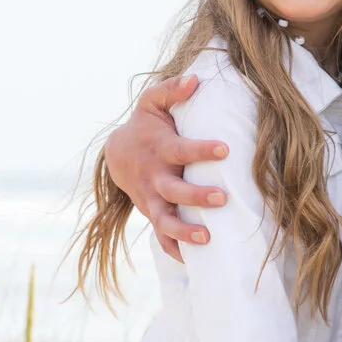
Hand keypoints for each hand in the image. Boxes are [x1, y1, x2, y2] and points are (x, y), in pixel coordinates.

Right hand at [102, 74, 227, 260]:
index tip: (224, 148)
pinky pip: (161, 239)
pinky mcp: (152, 214)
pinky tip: (194, 262)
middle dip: (196, 196)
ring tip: (207, 237)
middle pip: (174, 191)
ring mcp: (152, 200)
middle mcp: (155, 178)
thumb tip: (197, 79)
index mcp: (160, 150)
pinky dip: (174, 251)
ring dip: (184, 231)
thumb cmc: (146, 125)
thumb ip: (172, 89)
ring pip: (165, 220)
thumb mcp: (153, 102)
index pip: (183, 150)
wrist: (116, 154)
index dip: (202, 149)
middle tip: (222, 198)